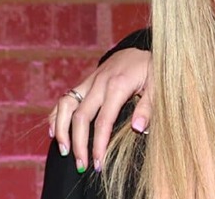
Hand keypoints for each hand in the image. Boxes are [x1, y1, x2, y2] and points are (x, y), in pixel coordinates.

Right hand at [48, 48, 152, 171]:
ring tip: (63, 150)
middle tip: (81, 165)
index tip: (98, 163)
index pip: (103, 121)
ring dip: (61, 129)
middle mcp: (99, 83)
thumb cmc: (153, 70)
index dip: (98, 144)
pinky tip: (55, 131)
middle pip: (80, 117)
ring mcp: (90, 81)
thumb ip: (149, 107)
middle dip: (78, 144)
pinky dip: (57, 114)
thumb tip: (138, 129)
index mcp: (118, 86)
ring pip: (66, 105)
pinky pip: (65, 98)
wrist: (143, 49)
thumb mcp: (159, 86)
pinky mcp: (86, 81)